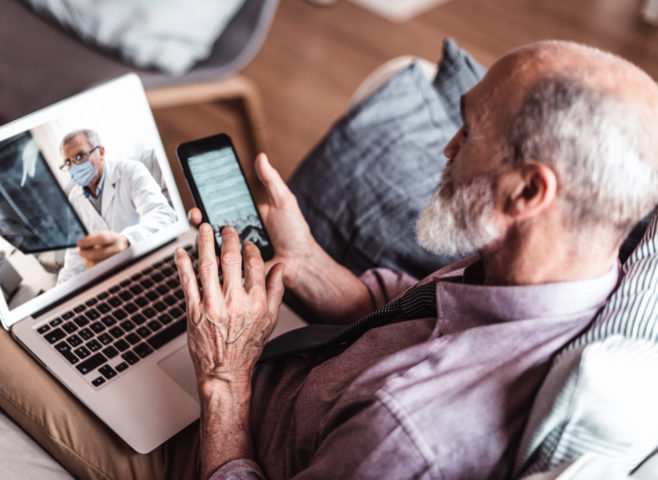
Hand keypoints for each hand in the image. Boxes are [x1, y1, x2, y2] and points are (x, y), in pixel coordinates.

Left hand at [77, 231, 128, 267]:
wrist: (122, 249)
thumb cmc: (109, 241)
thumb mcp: (104, 235)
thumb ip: (93, 238)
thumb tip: (80, 245)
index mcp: (115, 239)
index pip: (102, 238)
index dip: (88, 241)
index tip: (79, 243)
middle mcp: (118, 250)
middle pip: (95, 254)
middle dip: (84, 252)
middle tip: (79, 250)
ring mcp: (115, 261)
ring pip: (93, 263)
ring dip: (86, 259)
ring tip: (87, 254)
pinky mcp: (111, 269)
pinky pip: (95, 268)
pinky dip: (89, 264)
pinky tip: (92, 260)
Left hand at [175, 223, 284, 385]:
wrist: (225, 371)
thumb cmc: (247, 346)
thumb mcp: (270, 319)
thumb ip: (276, 290)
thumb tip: (279, 268)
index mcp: (256, 302)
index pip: (253, 264)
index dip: (249, 248)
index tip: (245, 243)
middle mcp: (234, 302)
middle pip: (230, 259)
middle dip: (227, 237)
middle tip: (225, 228)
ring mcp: (212, 306)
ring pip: (207, 264)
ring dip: (204, 242)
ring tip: (203, 228)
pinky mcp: (194, 311)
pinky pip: (187, 282)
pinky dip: (183, 264)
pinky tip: (182, 252)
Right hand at [187, 153, 315, 289]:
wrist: (302, 262)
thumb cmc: (295, 233)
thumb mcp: (284, 202)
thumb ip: (271, 180)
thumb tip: (261, 156)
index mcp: (244, 216)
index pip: (219, 206)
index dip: (206, 200)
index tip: (198, 193)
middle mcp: (236, 233)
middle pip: (209, 225)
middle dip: (198, 218)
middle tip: (196, 213)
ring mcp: (235, 251)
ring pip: (211, 245)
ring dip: (203, 239)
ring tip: (204, 232)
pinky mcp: (237, 269)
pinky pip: (221, 264)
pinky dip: (213, 259)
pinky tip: (211, 253)